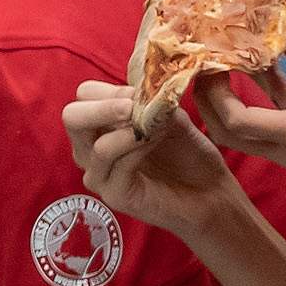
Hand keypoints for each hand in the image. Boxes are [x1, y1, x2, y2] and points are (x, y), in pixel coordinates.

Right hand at [64, 77, 251, 237]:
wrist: (213, 194)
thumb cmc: (190, 154)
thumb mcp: (171, 118)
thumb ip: (153, 103)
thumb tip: (142, 89)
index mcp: (99, 127)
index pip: (83, 97)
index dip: (111, 90)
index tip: (140, 94)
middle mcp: (90, 150)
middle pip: (72, 117)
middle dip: (102, 108)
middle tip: (132, 107)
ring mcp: (99, 175)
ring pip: (96, 144)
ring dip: (131, 130)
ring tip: (159, 128)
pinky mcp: (114, 196)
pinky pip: (116, 165)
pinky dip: (137, 147)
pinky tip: (157, 141)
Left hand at [197, 35, 285, 183]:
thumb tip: (282, 27)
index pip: (234, 120)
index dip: (216, 91)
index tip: (214, 60)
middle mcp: (285, 150)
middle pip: (227, 131)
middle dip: (210, 99)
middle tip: (207, 62)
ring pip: (243, 131)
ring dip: (230, 99)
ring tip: (225, 60)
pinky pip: (267, 125)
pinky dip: (259, 100)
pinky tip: (262, 65)